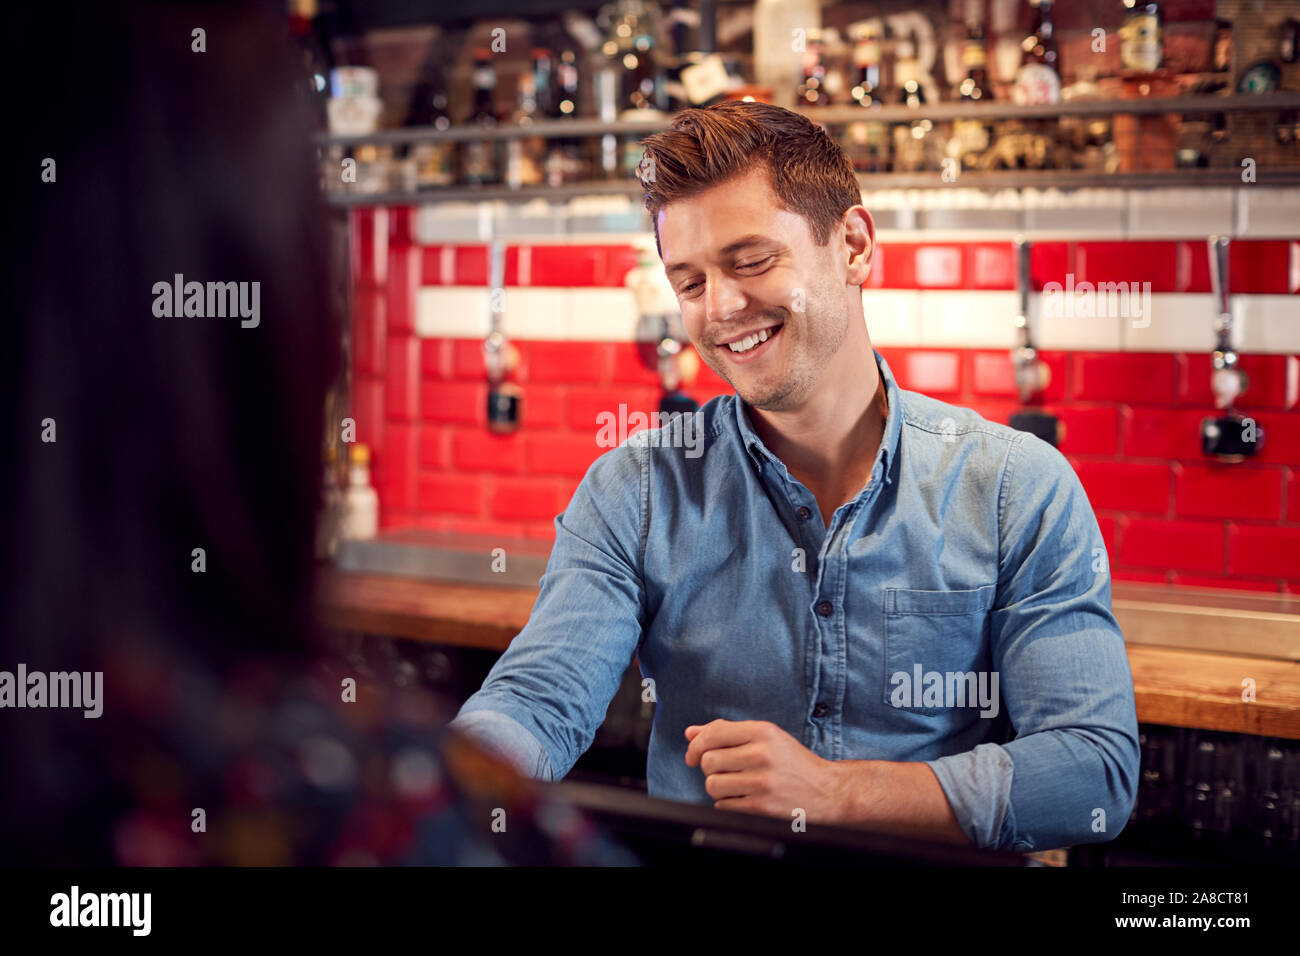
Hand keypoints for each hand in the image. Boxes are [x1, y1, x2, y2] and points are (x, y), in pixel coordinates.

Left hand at [684, 719, 846, 823]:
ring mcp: (762, 782)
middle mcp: (762, 754)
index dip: (696, 745)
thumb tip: (690, 733)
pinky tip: (746, 798)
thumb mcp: (766, 737)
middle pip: (708, 761)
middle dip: (710, 768)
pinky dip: (728, 804)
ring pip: (712, 784)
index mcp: (763, 732)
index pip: (713, 733)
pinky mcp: (762, 807)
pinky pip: (723, 805)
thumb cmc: (794, 763)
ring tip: (736, 786)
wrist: (828, 792)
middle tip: (725, 771)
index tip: (693, 754)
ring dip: (718, 787)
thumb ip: (727, 732)